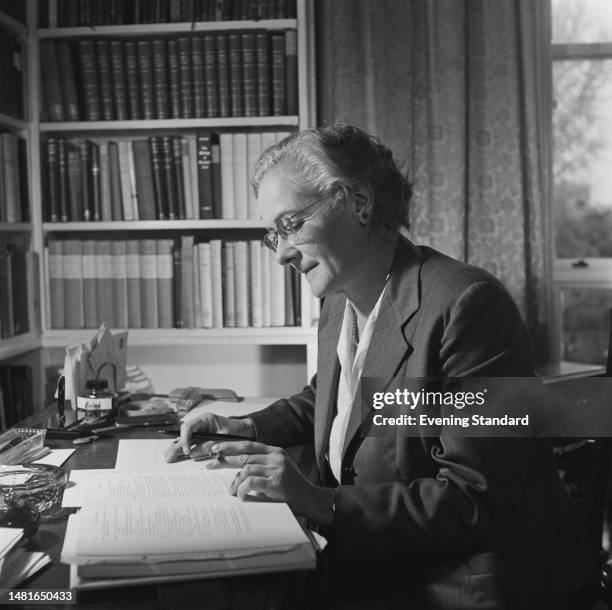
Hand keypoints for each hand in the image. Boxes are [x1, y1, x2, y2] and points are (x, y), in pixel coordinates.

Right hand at [162, 413, 255, 462]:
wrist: (247, 431)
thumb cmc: (238, 431)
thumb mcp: (225, 438)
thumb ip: (210, 445)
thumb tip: (193, 453)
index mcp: (206, 419)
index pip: (189, 427)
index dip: (185, 439)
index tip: (186, 451)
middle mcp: (201, 424)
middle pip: (184, 434)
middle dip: (176, 445)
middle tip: (169, 456)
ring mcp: (202, 432)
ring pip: (186, 439)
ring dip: (178, 448)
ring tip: (169, 457)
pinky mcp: (203, 439)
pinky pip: (192, 444)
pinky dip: (186, 450)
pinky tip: (177, 456)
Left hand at [207, 440, 334, 525]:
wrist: (310, 498)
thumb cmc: (291, 486)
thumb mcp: (278, 469)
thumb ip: (262, 465)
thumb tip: (239, 468)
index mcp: (276, 451)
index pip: (249, 445)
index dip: (232, 446)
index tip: (216, 449)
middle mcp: (276, 457)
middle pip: (245, 455)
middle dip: (226, 458)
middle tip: (211, 463)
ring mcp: (276, 469)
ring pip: (246, 469)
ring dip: (235, 482)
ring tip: (231, 491)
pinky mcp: (276, 483)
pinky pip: (251, 483)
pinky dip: (242, 489)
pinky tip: (240, 496)